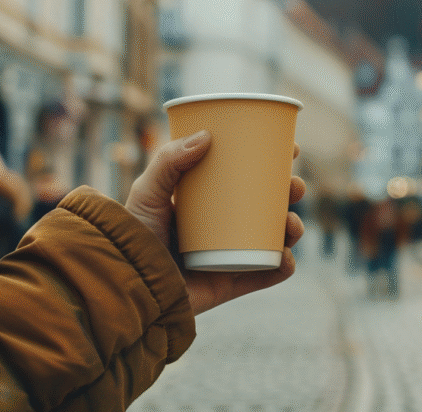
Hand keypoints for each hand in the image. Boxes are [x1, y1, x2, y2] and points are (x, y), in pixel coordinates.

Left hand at [124, 130, 305, 314]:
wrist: (128, 285)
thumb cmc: (131, 235)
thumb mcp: (147, 191)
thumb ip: (169, 160)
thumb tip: (207, 136)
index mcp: (208, 200)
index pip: (246, 177)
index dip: (272, 163)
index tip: (291, 149)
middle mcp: (223, 226)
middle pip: (267, 205)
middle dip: (289, 193)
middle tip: (294, 186)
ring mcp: (230, 256)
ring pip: (274, 239)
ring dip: (293, 228)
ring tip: (291, 223)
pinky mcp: (230, 284)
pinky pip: (266, 275)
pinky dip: (283, 267)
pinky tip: (286, 257)